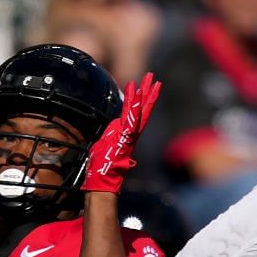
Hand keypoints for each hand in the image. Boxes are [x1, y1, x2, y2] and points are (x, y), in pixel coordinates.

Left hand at [81, 73, 160, 193]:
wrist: (103, 179)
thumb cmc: (102, 166)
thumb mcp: (105, 144)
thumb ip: (112, 134)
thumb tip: (114, 128)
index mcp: (127, 134)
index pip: (137, 114)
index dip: (140, 100)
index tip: (143, 86)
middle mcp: (132, 133)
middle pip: (143, 109)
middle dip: (149, 92)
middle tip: (154, 77)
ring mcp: (130, 135)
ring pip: (140, 110)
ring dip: (145, 93)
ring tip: (150, 79)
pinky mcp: (125, 137)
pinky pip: (130, 118)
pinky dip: (133, 103)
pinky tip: (135, 90)